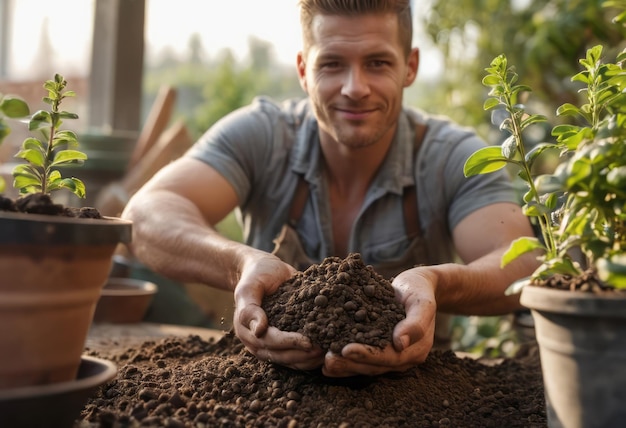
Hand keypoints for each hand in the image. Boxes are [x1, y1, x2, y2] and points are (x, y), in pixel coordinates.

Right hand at [233, 252, 324, 369]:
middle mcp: (257, 341)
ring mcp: (269, 344)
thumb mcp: (250, 286)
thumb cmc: (257, 275)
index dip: (289, 343)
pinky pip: (294, 356)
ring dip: (308, 360)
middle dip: (302, 355)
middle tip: (324, 351)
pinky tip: (325, 352)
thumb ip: (250, 308)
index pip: (269, 341)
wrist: (263, 270)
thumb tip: (259, 330)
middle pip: (280, 356)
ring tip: (327, 354)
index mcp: (246, 329)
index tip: (308, 342)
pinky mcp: (282, 342)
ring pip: (289, 360)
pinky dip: (309, 357)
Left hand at [322, 267, 436, 376]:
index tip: (346, 350)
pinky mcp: (379, 348)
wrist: (416, 285)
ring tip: (325, 363)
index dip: (367, 355)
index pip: (389, 356)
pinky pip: (363, 357)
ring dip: (345, 366)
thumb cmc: (419, 290)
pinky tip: (327, 360)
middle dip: (350, 364)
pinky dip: (346, 360)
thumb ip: (415, 322)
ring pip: (366, 365)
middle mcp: (403, 356)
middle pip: (375, 365)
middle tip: (328, 360)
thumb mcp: (422, 302)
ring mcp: (391, 355)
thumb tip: (400, 343)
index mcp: (416, 348)